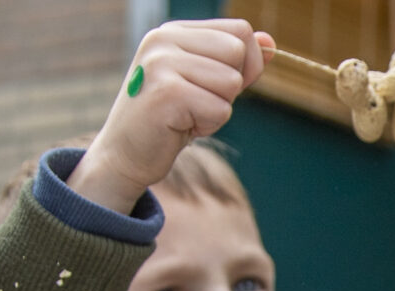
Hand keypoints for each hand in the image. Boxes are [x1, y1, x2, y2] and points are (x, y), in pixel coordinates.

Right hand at [69, 19, 275, 213]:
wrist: (125, 155)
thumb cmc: (169, 119)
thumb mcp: (206, 83)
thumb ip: (235, 62)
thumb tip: (269, 41)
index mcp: (174, 31)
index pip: (240, 31)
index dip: (247, 63)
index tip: (217, 85)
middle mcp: (164, 39)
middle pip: (239, 52)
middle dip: (230, 88)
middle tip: (197, 103)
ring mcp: (162, 63)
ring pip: (232, 82)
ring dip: (217, 109)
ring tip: (186, 115)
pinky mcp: (166, 92)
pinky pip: (220, 109)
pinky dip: (207, 125)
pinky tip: (180, 126)